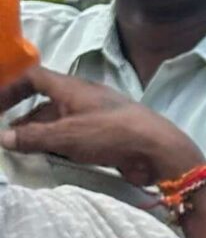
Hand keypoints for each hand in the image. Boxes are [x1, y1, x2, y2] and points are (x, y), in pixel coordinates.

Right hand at [0, 66, 200, 189]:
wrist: (158, 150)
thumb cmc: (112, 134)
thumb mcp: (66, 136)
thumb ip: (33, 137)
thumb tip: (3, 137)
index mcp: (72, 88)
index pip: (34, 78)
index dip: (11, 88)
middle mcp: (83, 98)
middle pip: (45, 103)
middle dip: (23, 119)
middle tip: (7, 138)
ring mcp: (96, 117)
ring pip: (59, 122)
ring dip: (40, 134)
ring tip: (22, 151)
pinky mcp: (106, 136)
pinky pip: (75, 137)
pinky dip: (58, 145)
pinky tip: (50, 159)